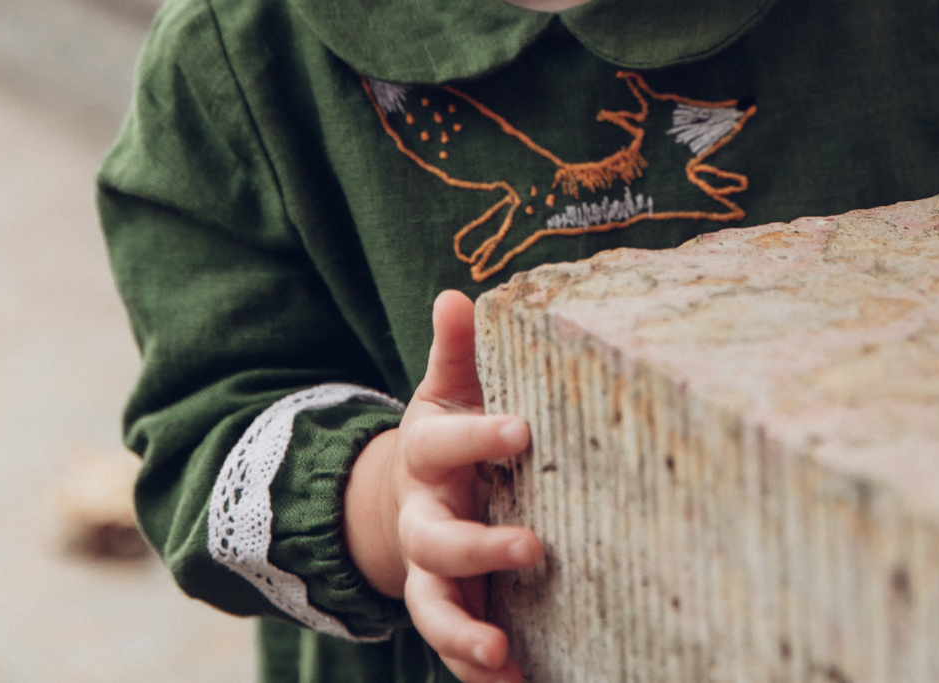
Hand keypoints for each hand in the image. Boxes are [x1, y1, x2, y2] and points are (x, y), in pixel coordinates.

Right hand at [346, 291, 543, 682]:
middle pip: (438, 540)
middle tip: (533, 548)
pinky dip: (481, 676)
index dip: (478, 434)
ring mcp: (433, 574)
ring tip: (502, 655)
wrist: (405, 503)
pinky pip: (456, 650)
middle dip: (479, 548)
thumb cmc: (447, 438)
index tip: (520, 429)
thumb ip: (457, 350)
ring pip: (436, 610)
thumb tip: (455, 293)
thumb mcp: (446, 391)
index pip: (446, 441)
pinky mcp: (451, 613)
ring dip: (466, 635)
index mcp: (429, 455)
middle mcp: (426, 519)